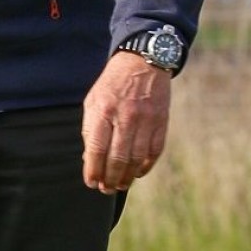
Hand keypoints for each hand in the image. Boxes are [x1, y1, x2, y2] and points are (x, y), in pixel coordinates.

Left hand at [82, 49, 171, 192]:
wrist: (143, 62)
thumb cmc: (112, 85)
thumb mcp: (93, 101)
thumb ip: (90, 130)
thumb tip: (89, 160)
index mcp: (103, 110)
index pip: (96, 149)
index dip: (93, 170)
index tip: (91, 182)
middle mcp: (125, 116)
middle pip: (117, 158)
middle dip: (110, 179)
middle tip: (106, 188)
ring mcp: (145, 119)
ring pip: (136, 158)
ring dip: (127, 177)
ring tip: (120, 185)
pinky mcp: (161, 121)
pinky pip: (154, 151)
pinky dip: (145, 166)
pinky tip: (137, 173)